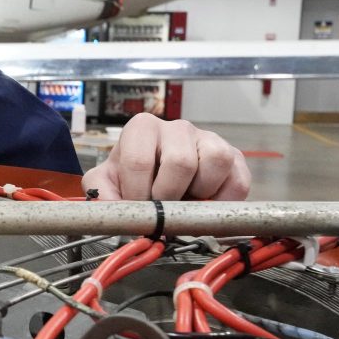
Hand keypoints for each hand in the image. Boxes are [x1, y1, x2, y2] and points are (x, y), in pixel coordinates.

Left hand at [82, 114, 248, 200]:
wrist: (158, 180)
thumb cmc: (132, 178)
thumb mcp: (106, 182)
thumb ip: (100, 193)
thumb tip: (111, 211)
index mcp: (142, 128)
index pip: (139, 160)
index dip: (138, 193)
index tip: (138, 207)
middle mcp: (178, 127)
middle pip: (180, 162)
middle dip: (169, 196)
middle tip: (163, 207)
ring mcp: (209, 140)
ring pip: (216, 160)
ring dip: (200, 192)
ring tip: (186, 201)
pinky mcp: (234, 158)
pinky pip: (238, 181)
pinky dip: (224, 201)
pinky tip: (205, 205)